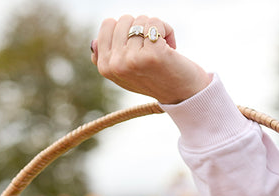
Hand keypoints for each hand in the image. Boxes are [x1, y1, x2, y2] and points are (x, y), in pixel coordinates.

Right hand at [90, 15, 211, 103]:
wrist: (184, 94)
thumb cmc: (156, 78)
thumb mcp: (127, 70)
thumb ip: (110, 56)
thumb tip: (94, 43)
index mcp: (105, 67)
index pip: (108, 24)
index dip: (127, 30)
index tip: (138, 48)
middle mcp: (115, 65)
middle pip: (124, 19)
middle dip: (141, 28)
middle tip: (152, 50)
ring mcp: (131, 61)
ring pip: (141, 20)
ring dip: (156, 30)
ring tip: (162, 50)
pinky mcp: (150, 55)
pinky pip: (155, 22)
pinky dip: (167, 29)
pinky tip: (171, 48)